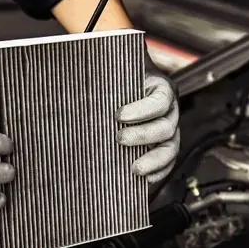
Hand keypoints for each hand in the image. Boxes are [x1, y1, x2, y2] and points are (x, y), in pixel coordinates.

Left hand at [116, 55, 179, 183]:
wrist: (118, 83)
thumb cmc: (115, 74)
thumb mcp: (112, 68)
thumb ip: (104, 69)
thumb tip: (77, 74)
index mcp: (160, 88)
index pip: (159, 100)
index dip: (142, 110)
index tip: (118, 115)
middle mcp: (168, 110)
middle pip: (166, 127)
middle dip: (143, 136)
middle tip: (119, 139)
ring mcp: (166, 129)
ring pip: (170, 147)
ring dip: (154, 160)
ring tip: (134, 169)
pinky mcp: (160, 146)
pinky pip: (167, 162)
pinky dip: (158, 172)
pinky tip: (145, 179)